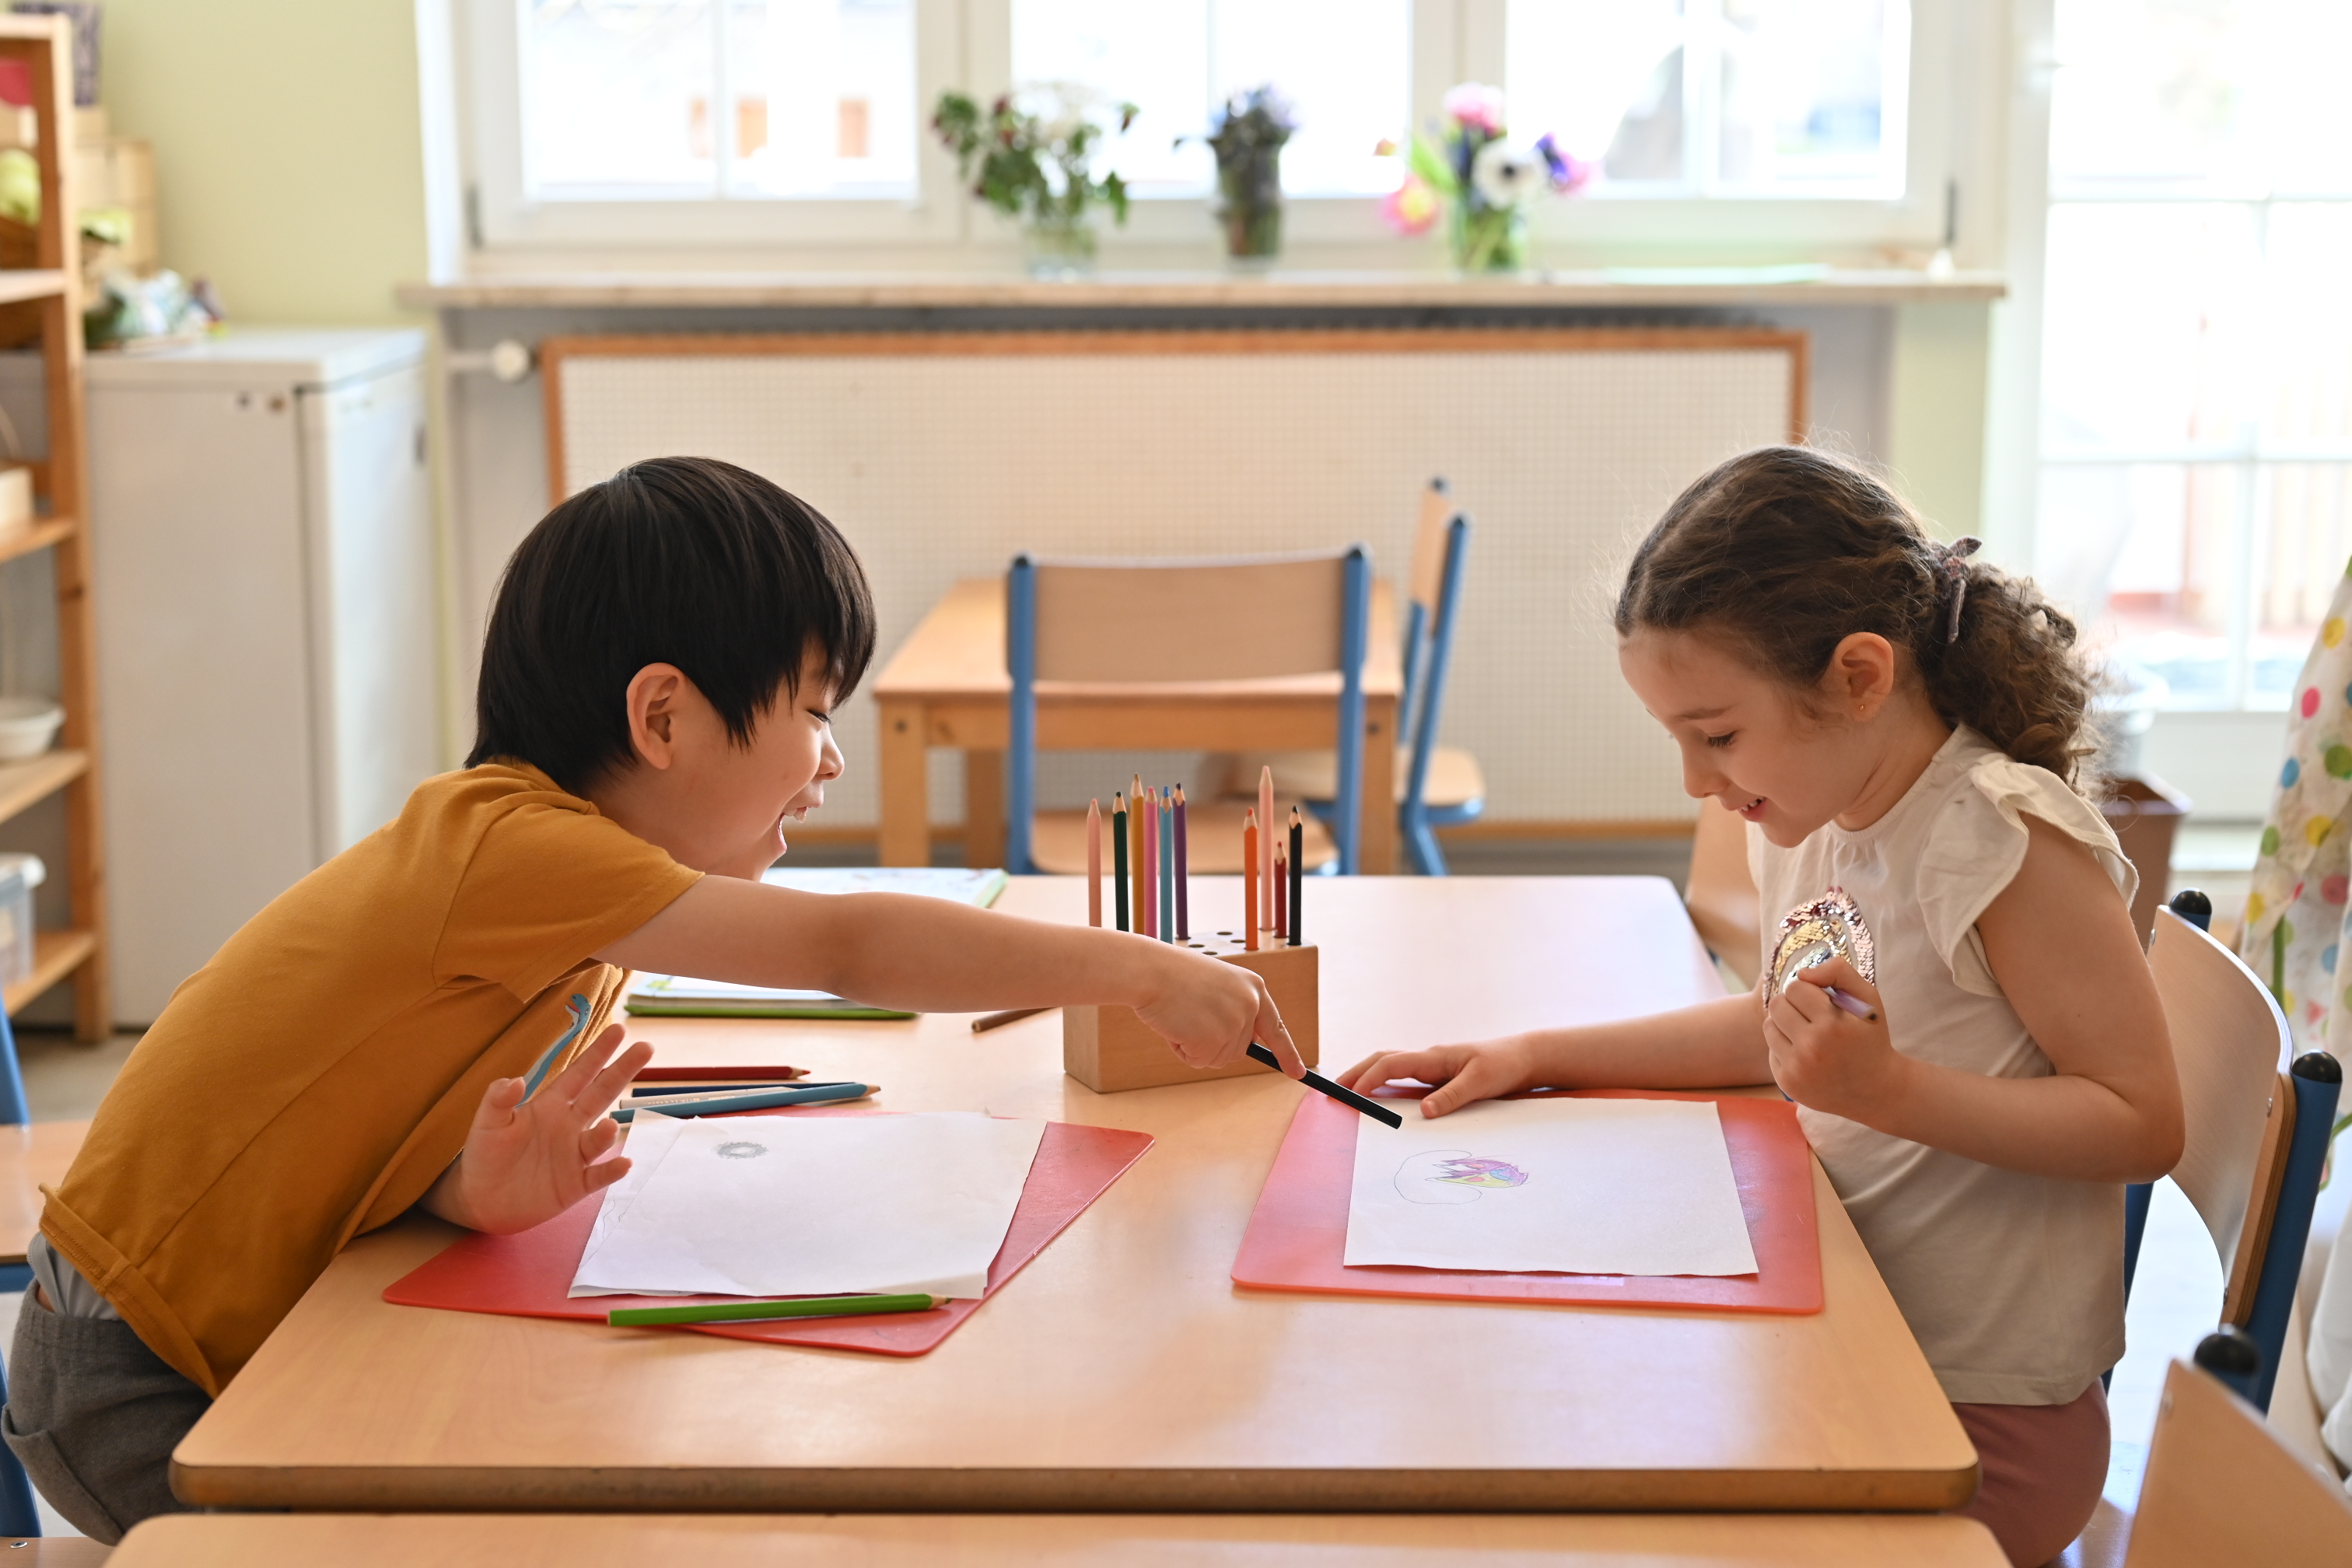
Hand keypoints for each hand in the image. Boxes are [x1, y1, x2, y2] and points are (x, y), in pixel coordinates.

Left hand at [421, 1024, 653, 1234]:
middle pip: (601, 1094)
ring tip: (607, 1126)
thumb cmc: (484, 1156)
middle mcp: (569, 1126)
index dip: (598, 1053)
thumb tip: (516, 1080)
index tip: (619, 1029)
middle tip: (646, 1047)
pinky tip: (624, 1164)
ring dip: (606, 1132)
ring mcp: (575, 1156)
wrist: (480, 1202)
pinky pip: (599, 1176)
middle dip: (623, 1071)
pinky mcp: (576, 1185)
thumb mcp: (486, 1125)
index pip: (580, 1074)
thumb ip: (497, 1100)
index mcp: (550, 1106)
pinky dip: (611, 1171)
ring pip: (599, 1138)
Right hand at [1130, 944, 1304, 1076]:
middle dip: (1210, 1042)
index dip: (1287, 1053)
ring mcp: (1235, 1024)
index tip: (1298, 1073)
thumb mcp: (1217, 987)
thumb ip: (1234, 1011)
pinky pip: (1198, 1061)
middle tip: (1189, 1014)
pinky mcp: (1215, 1040)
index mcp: (1254, 988)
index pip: (1276, 1028)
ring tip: (1181, 1016)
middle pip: (1238, 1050)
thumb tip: (1239, 1047)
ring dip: (1194, 1046)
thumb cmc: (1174, 976)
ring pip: (1217, 1058)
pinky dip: (1182, 1050)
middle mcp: (1251, 1006)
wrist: (1151, 971)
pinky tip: (1175, 1025)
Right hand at [1336, 1036, 1534, 1117]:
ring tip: (1348, 1093)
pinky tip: (1379, 1098)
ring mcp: (1431, 1066)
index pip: (1391, 1064)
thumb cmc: (1504, 1066)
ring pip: (1390, 1066)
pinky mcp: (1438, 1075)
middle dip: (1355, 1073)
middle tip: (1334, 1091)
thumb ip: (1452, 1097)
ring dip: (1366, 1076)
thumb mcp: (1481, 1083)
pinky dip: (1384, 1083)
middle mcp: (1428, 1058)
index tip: (1351, 1095)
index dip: (1368, 1079)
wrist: (1524, 1058)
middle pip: (1382, 1060)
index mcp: (1434, 1057)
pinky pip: (1403, 1077)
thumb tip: (1424, 1111)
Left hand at [1761, 957, 1910, 1121]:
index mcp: (1832, 1025)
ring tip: (1809, 1034)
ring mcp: (1797, 1068)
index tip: (1822, 1002)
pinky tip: (1807, 1056)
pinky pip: (1771, 1050)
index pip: (1795, 988)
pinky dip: (1785, 1048)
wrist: (1875, 1090)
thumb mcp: (1868, 999)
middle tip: (1812, 1016)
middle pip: (1777, 1005)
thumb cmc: (1870, 1038)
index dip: (1808, 991)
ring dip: (1786, 1025)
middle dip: (1793, 1005)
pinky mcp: (1786, 1082)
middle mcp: (1811, 1048)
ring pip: (1769, 1026)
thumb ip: (1839, 972)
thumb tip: (1802, 973)